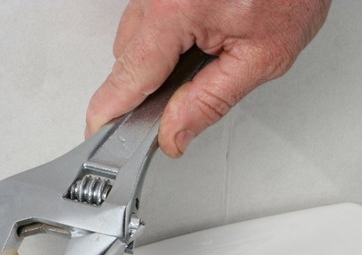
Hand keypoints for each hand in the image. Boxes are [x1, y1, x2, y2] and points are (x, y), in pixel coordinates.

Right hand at [86, 0, 331, 156]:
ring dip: (157, 58)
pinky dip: (165, 36)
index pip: (130, 75)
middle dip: (147, 86)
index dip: (112, 111)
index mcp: (178, 10)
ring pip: (134, 37)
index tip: (98, 135)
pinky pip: (147, 17)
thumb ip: (210, 101)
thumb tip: (172, 133)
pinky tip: (198, 37)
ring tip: (204, 55)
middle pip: (126, 58)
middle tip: (178, 105)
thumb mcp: (262, 56)